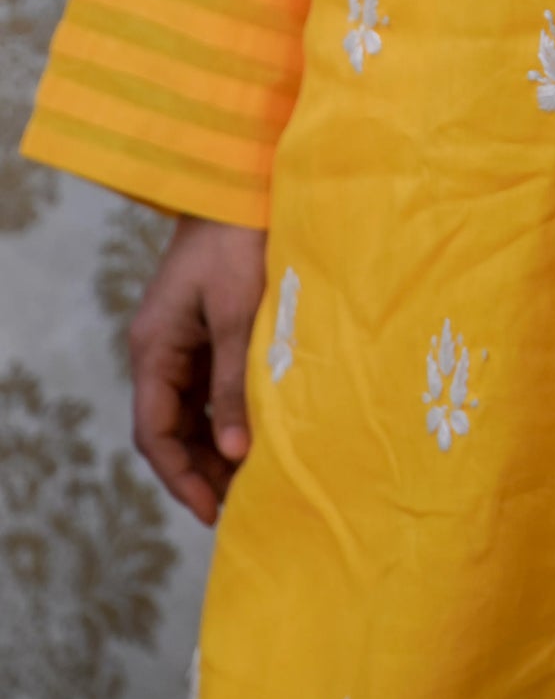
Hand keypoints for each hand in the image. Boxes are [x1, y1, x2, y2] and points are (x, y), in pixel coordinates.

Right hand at [129, 214, 267, 526]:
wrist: (240, 188)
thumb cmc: (237, 244)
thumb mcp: (235, 315)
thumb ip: (231, 383)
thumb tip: (231, 453)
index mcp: (154, 349)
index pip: (154, 432)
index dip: (179, 476)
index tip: (210, 510)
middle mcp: (161, 352)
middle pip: (170, 430)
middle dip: (199, 470)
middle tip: (238, 506)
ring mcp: (182, 344)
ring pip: (191, 414)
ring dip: (214, 448)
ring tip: (251, 483)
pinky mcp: (207, 334)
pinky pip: (209, 390)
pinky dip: (227, 418)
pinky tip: (256, 436)